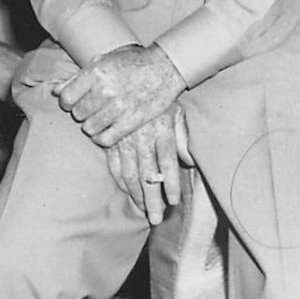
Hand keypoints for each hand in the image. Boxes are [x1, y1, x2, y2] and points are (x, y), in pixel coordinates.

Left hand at [56, 43, 184, 145]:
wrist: (164, 68)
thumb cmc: (130, 62)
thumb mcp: (101, 61)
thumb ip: (76, 77)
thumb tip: (55, 91)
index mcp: (95, 73)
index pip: (66, 98)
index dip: (67, 103)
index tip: (73, 103)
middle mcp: (105, 90)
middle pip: (77, 114)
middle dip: (81, 113)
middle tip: (91, 110)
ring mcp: (119, 107)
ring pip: (89, 128)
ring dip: (91, 126)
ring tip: (99, 119)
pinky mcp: (132, 121)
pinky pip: (106, 139)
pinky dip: (102, 138)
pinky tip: (106, 131)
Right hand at [103, 107, 188, 223]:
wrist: (130, 80)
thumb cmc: (158, 99)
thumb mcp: (176, 112)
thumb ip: (183, 137)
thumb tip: (189, 162)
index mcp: (161, 130)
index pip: (167, 163)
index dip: (169, 184)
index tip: (173, 202)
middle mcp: (141, 137)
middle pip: (148, 174)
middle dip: (152, 199)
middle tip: (156, 219)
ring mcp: (124, 139)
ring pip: (130, 172)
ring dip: (136, 194)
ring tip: (144, 211)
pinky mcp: (110, 139)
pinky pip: (114, 164)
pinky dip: (120, 180)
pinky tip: (127, 191)